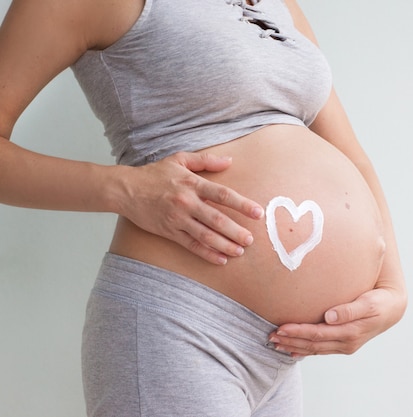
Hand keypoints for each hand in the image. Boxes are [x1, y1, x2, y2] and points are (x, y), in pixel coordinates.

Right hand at [118, 150, 263, 264]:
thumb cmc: (154, 174)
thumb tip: (230, 161)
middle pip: (216, 219)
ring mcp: (177, 219)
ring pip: (205, 235)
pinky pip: (191, 245)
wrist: (125, 189)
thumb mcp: (180, 159)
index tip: (258, 213)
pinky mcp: (169, 232)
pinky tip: (221, 259)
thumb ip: (206, 160)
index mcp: (192, 183)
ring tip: (240, 251)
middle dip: (236, 231)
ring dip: (224, 245)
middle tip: (250, 239)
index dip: (242, 204)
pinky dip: (207, 253)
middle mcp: (186, 202)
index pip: (223, 195)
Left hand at [268, 286, 406, 356]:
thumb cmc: (379, 302)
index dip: (298, 332)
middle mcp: (346, 343)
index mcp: (350, 333)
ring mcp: (344, 346)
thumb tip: (330, 316)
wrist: (392, 309)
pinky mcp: (343, 343)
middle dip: (290, 341)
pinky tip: (292, 351)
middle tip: (270, 337)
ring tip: (275, 343)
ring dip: (294, 347)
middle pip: (312, 344)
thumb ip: (350, 309)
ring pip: (314, 349)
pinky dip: (305, 351)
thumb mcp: (368, 303)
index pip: (318, 334)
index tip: (281, 328)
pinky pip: (320, 349)